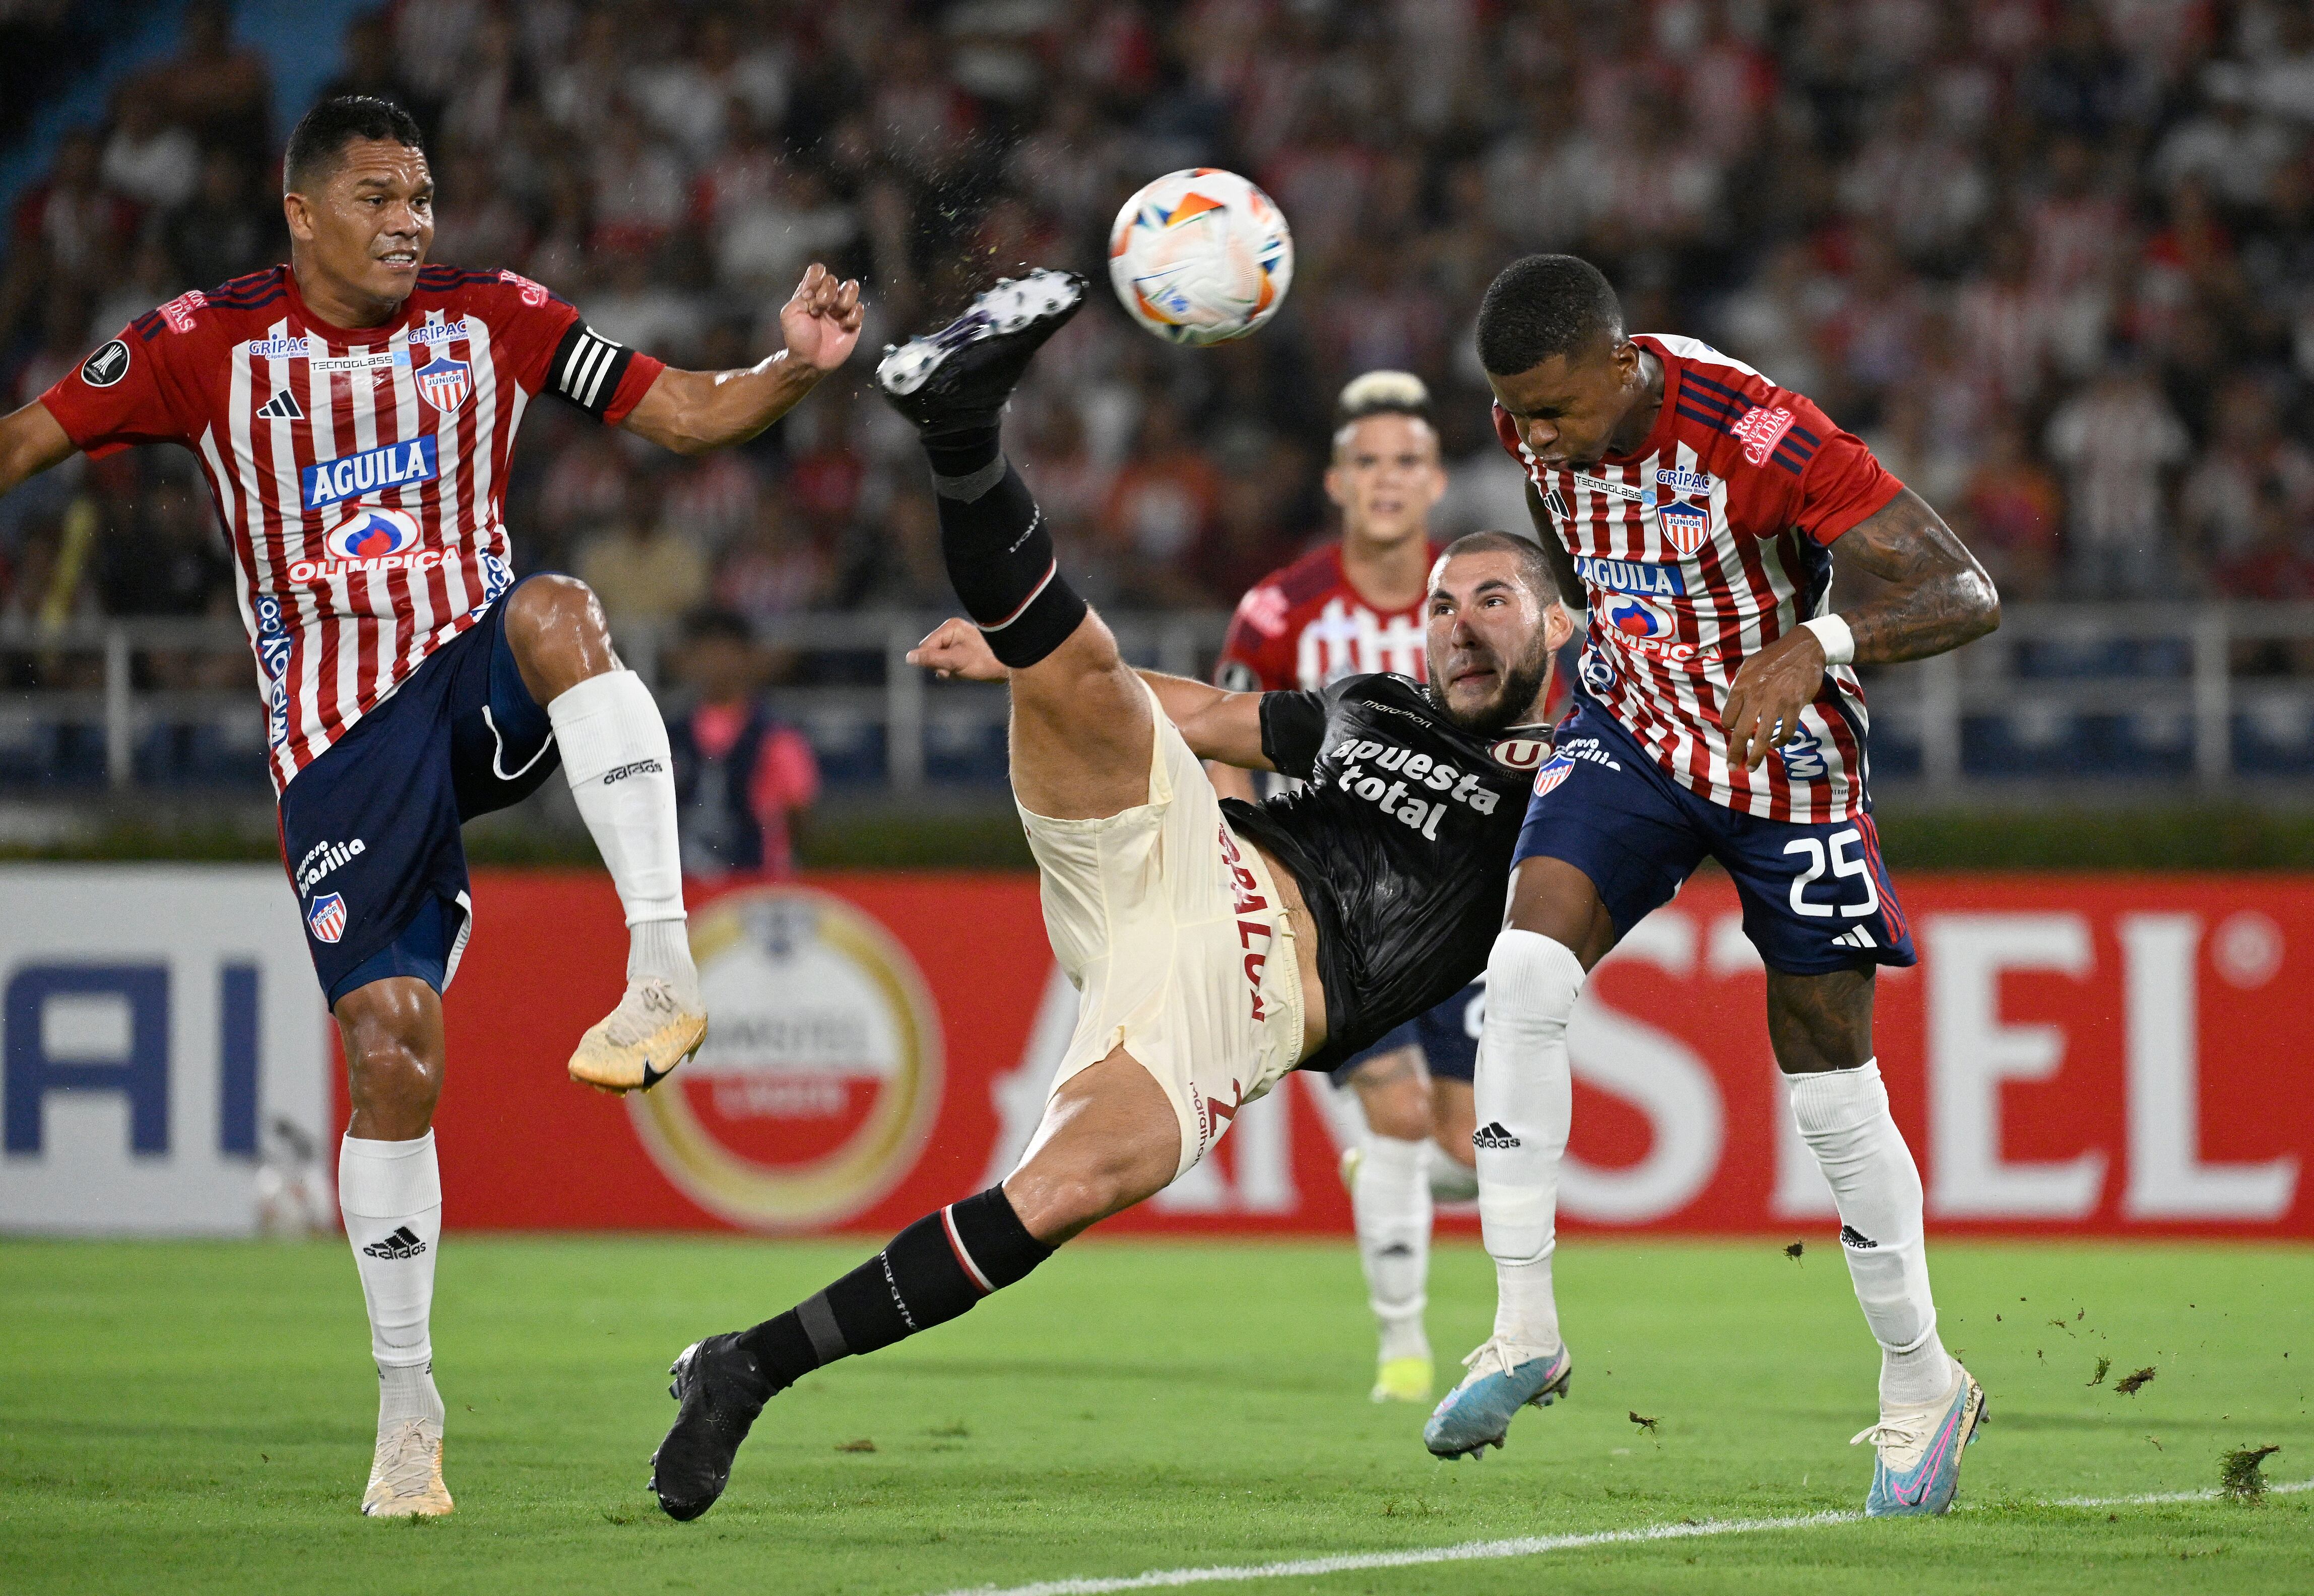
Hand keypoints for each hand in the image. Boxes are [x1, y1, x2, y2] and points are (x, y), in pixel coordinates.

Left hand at [779, 263, 863, 372]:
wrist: (810, 361)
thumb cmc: (798, 339)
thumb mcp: (789, 314)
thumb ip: (801, 296)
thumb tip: (817, 291)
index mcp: (810, 292)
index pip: (818, 271)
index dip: (816, 279)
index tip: (809, 296)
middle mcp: (826, 297)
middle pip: (834, 279)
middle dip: (827, 293)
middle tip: (818, 311)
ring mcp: (840, 309)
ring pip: (852, 287)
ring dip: (844, 300)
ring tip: (836, 314)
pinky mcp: (853, 322)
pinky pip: (860, 308)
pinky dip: (853, 316)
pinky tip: (843, 326)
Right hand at [907, 618, 1005, 681]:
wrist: (1009, 667)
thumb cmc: (985, 662)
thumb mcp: (956, 661)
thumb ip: (932, 659)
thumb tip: (909, 657)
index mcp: (951, 627)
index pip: (926, 645)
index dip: (932, 661)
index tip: (946, 670)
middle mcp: (953, 630)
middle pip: (932, 652)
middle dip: (941, 665)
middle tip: (956, 671)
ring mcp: (959, 640)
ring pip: (940, 659)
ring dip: (948, 669)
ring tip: (964, 671)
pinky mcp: (963, 649)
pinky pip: (949, 661)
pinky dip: (955, 670)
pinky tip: (966, 672)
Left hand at [1719, 626, 1825, 769]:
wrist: (1804, 648)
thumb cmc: (1773, 656)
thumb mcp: (1748, 665)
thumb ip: (1739, 686)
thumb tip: (1733, 705)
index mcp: (1741, 686)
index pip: (1727, 717)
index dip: (1728, 727)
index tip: (1732, 731)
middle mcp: (1756, 696)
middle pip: (1740, 732)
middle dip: (1734, 753)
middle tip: (1731, 767)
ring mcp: (1776, 702)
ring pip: (1762, 737)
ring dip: (1756, 756)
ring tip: (1751, 767)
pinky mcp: (1794, 705)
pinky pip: (1786, 730)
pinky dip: (1780, 741)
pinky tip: (1775, 744)